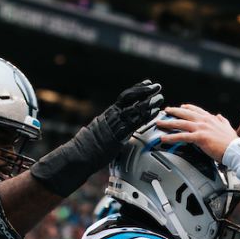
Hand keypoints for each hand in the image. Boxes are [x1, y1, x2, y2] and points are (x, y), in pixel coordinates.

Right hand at [30, 80, 164, 195]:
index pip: (124, 98)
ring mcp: (115, 124)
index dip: (136, 89)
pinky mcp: (119, 134)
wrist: (80, 155)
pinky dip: (146, 116)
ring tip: (160, 97)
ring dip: (149, 103)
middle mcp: (111, 116)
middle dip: (144, 91)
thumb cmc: (85, 148)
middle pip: (130, 98)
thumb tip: (97, 128)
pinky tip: (155, 112)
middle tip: (157, 86)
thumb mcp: (94, 133)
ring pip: (134, 109)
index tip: (146, 83)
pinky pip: (135, 123)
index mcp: (107, 114)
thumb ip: (101, 129)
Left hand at [157, 105, 238, 162]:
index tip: (181, 106)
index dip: (187, 108)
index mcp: (210, 118)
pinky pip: (182, 136)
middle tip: (165, 111)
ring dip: (168, 122)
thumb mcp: (227, 127)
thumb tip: (219, 116)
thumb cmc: (232, 141)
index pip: (196, 110)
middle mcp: (204, 121)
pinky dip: (171, 137)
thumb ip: (222, 120)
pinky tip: (164, 138)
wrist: (234, 149)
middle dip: (173, 111)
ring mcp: (201, 128)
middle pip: (185, 113)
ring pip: (180, 123)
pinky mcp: (199, 138)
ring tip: (159, 123)